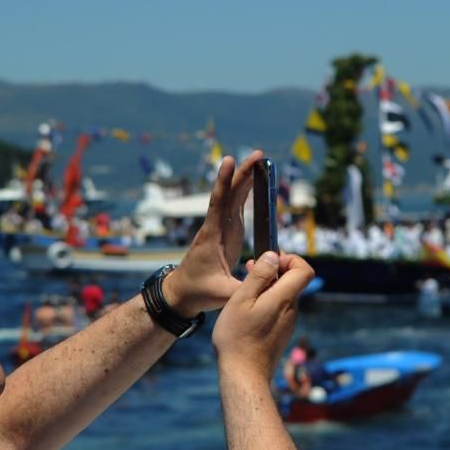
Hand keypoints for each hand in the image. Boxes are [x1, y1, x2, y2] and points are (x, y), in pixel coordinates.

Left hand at [162, 151, 261, 317]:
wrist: (182, 292)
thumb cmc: (198, 292)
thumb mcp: (222, 294)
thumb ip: (244, 288)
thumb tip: (267, 282)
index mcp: (212, 236)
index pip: (218, 203)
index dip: (223, 182)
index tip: (228, 160)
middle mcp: (216, 226)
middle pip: (230, 193)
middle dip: (243, 172)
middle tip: (258, 154)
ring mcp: (222, 228)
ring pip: (234, 197)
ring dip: (246, 178)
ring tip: (260, 160)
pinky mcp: (227, 232)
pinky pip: (237, 206)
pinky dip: (246, 192)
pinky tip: (255, 180)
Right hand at [212, 251, 314, 381]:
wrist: (244, 374)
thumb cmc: (237, 337)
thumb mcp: (242, 299)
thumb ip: (260, 275)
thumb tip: (273, 256)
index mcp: (285, 298)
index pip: (305, 269)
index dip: (290, 259)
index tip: (269, 261)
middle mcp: (292, 309)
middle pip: (293, 280)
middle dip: (274, 270)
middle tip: (250, 269)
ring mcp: (288, 322)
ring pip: (284, 294)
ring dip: (268, 286)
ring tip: (245, 290)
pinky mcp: (282, 332)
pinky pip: (279, 308)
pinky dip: (267, 301)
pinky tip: (248, 309)